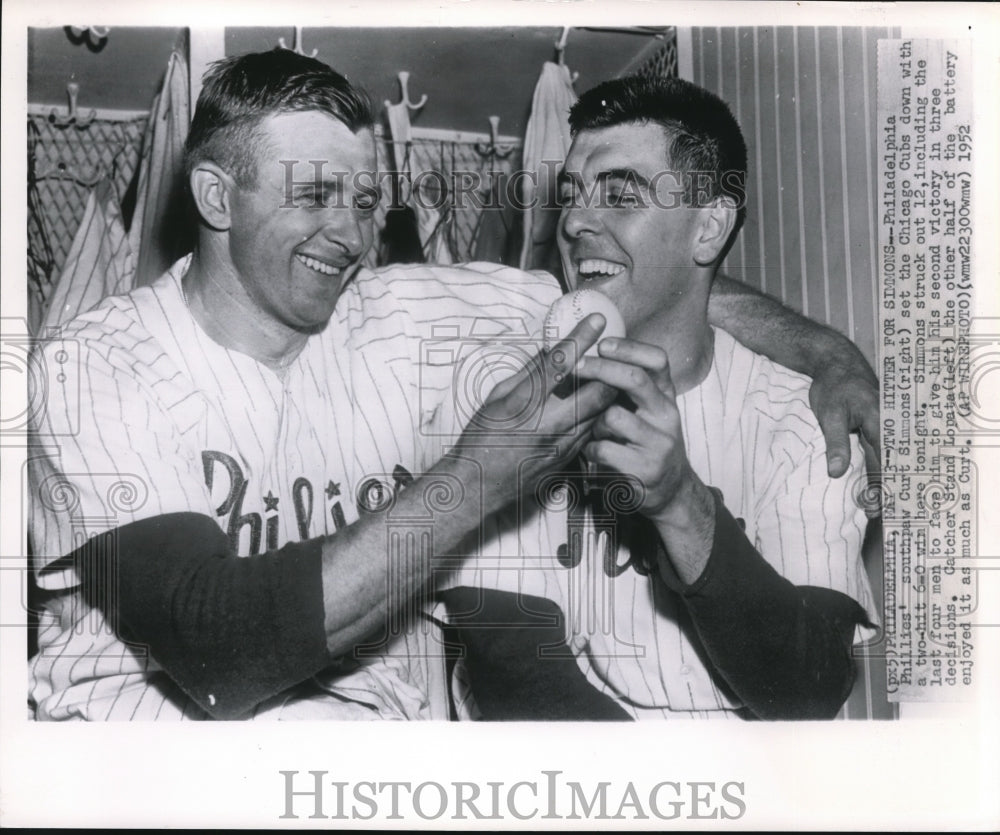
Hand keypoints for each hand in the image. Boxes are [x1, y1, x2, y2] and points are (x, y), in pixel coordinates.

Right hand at [452, 314, 616, 514]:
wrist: (478, 486)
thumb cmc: (481, 438)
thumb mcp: (496, 398)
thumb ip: (526, 374)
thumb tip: (549, 350)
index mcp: (524, 404)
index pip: (560, 365)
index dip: (582, 340)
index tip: (598, 321)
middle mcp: (548, 424)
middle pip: (596, 391)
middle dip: (610, 368)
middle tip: (615, 351)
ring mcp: (563, 445)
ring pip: (601, 412)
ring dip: (608, 389)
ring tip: (613, 371)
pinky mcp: (569, 459)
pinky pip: (593, 430)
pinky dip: (599, 413)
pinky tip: (599, 402)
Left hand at [572, 338, 692, 518]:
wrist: (672, 490)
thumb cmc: (648, 442)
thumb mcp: (649, 410)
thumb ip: (631, 386)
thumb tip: (594, 349)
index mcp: (666, 396)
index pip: (657, 360)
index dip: (629, 348)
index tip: (603, 344)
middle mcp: (667, 415)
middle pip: (636, 379)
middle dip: (602, 369)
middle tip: (577, 367)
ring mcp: (659, 443)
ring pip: (614, 416)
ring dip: (595, 422)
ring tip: (595, 431)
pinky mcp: (646, 469)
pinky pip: (605, 449)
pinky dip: (591, 449)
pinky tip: (592, 452)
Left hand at [808, 352, 880, 514]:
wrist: (836, 363)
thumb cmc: (832, 386)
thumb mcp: (829, 414)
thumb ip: (836, 443)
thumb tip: (836, 474)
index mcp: (880, 424)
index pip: (885, 464)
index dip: (881, 488)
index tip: (873, 507)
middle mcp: (888, 426)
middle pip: (889, 465)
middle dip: (883, 489)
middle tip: (870, 513)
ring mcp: (885, 425)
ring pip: (886, 459)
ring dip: (881, 481)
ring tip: (871, 505)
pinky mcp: (878, 426)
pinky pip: (880, 451)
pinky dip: (877, 468)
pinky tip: (872, 483)